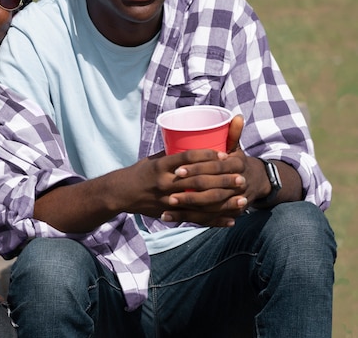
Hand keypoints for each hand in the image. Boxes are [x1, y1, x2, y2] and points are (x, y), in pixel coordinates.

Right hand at [118, 149, 242, 218]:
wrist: (121, 193)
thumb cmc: (140, 172)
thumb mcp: (155, 159)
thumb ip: (175, 156)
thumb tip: (197, 145)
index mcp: (161, 165)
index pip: (187, 158)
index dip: (207, 155)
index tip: (225, 154)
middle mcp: (165, 182)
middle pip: (198, 181)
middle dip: (222, 179)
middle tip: (241, 176)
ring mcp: (168, 200)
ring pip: (201, 202)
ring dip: (224, 202)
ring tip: (243, 199)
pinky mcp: (171, 214)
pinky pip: (196, 218)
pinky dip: (215, 220)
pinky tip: (231, 219)